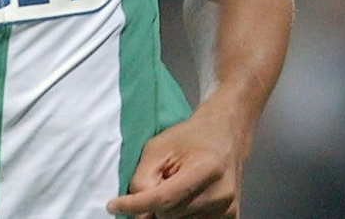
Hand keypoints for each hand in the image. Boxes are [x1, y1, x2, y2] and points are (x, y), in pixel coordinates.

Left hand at [106, 111, 246, 217]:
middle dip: (155, 206)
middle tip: (161, 184)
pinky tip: (186, 200)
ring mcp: (228, 208)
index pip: (163, 198)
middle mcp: (221, 192)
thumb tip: (136, 211)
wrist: (225, 134)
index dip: (135, 205)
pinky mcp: (231, 216)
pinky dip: (183, 217)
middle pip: (169, 215)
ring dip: (168, 212)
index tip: (112, 206)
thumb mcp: (157, 147)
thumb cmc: (189, 138)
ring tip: (176, 189)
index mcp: (206, 169)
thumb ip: (143, 178)